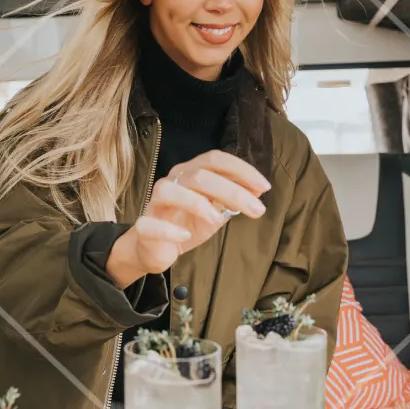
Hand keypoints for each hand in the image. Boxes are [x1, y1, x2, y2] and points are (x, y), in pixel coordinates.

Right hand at [107, 150, 270, 287]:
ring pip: (171, 191)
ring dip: (197, 203)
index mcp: (189, 173)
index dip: (241, 170)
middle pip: (199, 175)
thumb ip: (233, 198)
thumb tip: (259, 189)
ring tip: (218, 219)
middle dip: (232, 191)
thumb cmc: (186, 223)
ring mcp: (155, 204)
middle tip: (257, 210)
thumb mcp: (216, 209)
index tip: (264, 187)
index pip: (215, 160)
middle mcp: (171, 182)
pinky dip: (169, 230)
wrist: (155, 249)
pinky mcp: (144, 227)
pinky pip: (151, 225)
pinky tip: (185, 236)